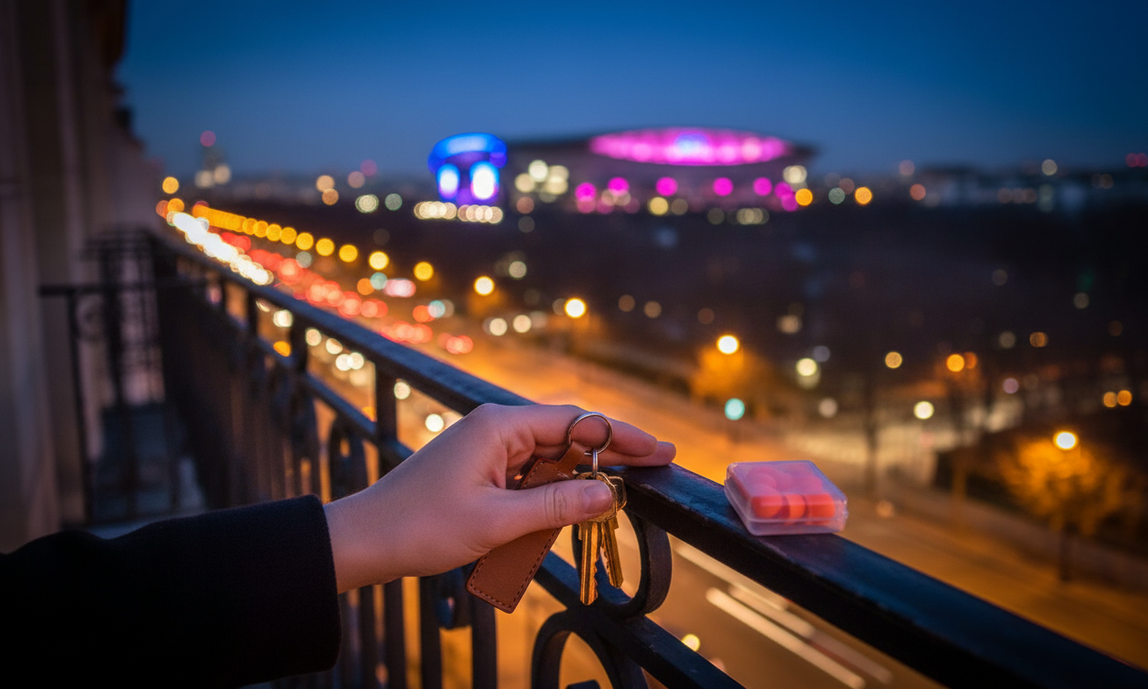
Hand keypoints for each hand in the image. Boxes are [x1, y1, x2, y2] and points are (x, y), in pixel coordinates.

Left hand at [323, 403, 675, 591]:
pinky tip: (560, 516)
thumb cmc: (423, 527)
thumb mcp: (497, 521)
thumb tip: (608, 496)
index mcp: (501, 425)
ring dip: (572, 485)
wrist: (365, 540)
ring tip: (607, 504)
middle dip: (606, 458)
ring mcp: (487, 448)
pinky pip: (527, 477)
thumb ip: (556, 506)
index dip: (621, 438)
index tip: (660, 452)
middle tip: (653, 470)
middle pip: (567, 438)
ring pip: (548, 461)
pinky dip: (546, 497)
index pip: (577, 423)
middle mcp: (497, 428)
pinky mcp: (480, 470)